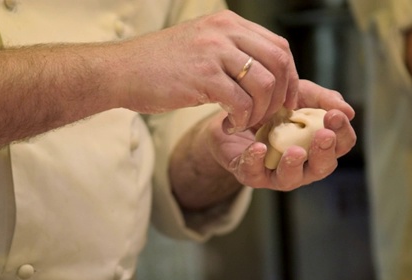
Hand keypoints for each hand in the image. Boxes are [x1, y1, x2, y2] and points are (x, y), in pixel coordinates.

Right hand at [111, 10, 297, 131]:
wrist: (121, 70)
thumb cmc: (159, 64)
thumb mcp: (201, 45)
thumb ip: (232, 52)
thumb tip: (264, 75)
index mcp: (228, 23)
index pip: (279, 46)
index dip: (290, 77)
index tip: (286, 100)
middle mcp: (225, 31)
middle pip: (279, 62)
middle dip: (282, 95)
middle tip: (270, 116)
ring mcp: (214, 52)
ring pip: (264, 83)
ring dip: (261, 110)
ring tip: (246, 121)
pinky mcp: (203, 76)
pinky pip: (241, 102)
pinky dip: (242, 119)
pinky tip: (229, 124)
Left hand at [208, 80, 355, 190]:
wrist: (234, 112)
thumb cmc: (274, 107)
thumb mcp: (299, 94)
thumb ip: (322, 98)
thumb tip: (348, 111)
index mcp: (319, 145)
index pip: (341, 145)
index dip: (343, 133)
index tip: (335, 115)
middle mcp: (302, 165)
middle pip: (323, 167)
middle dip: (325, 152)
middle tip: (324, 135)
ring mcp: (276, 173)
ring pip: (290, 179)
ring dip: (294, 165)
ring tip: (295, 152)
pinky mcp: (249, 174)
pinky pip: (253, 173)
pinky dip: (255, 161)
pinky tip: (258, 147)